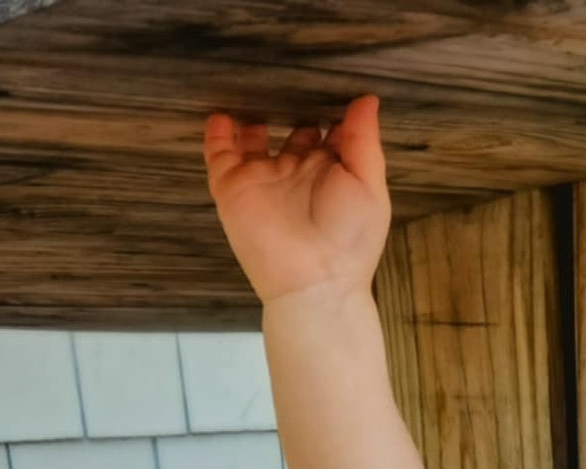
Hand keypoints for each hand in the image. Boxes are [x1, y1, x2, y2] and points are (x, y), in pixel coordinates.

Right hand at [202, 95, 390, 305]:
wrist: (312, 283)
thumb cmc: (348, 240)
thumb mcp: (368, 185)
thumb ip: (364, 141)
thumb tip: (366, 99)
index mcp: (331, 172)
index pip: (328, 131)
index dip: (327, 105)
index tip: (327, 76)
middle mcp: (296, 173)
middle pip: (290, 128)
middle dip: (290, 101)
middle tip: (289, 68)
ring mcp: (263, 180)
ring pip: (252, 138)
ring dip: (252, 113)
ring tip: (250, 79)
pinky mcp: (234, 189)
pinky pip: (219, 154)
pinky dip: (217, 132)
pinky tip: (221, 112)